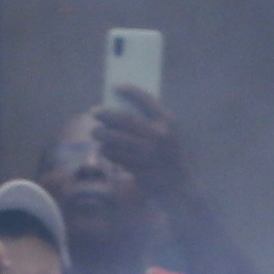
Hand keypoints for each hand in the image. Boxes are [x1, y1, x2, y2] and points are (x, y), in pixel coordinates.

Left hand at [95, 88, 192, 208]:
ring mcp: (149, 152)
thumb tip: (116, 107)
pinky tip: (104, 150)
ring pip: (116, 138)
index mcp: (169, 123)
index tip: (116, 86)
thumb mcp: (167, 136)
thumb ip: (149, 122)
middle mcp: (159, 135)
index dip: (130, 91)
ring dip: (101, 134)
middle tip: (94, 112)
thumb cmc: (169, 156)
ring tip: (95, 133)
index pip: (146, 99)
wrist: (179, 187)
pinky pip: (115, 155)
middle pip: (124, 119)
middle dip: (106, 114)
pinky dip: (107, 151)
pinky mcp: (140, 167)